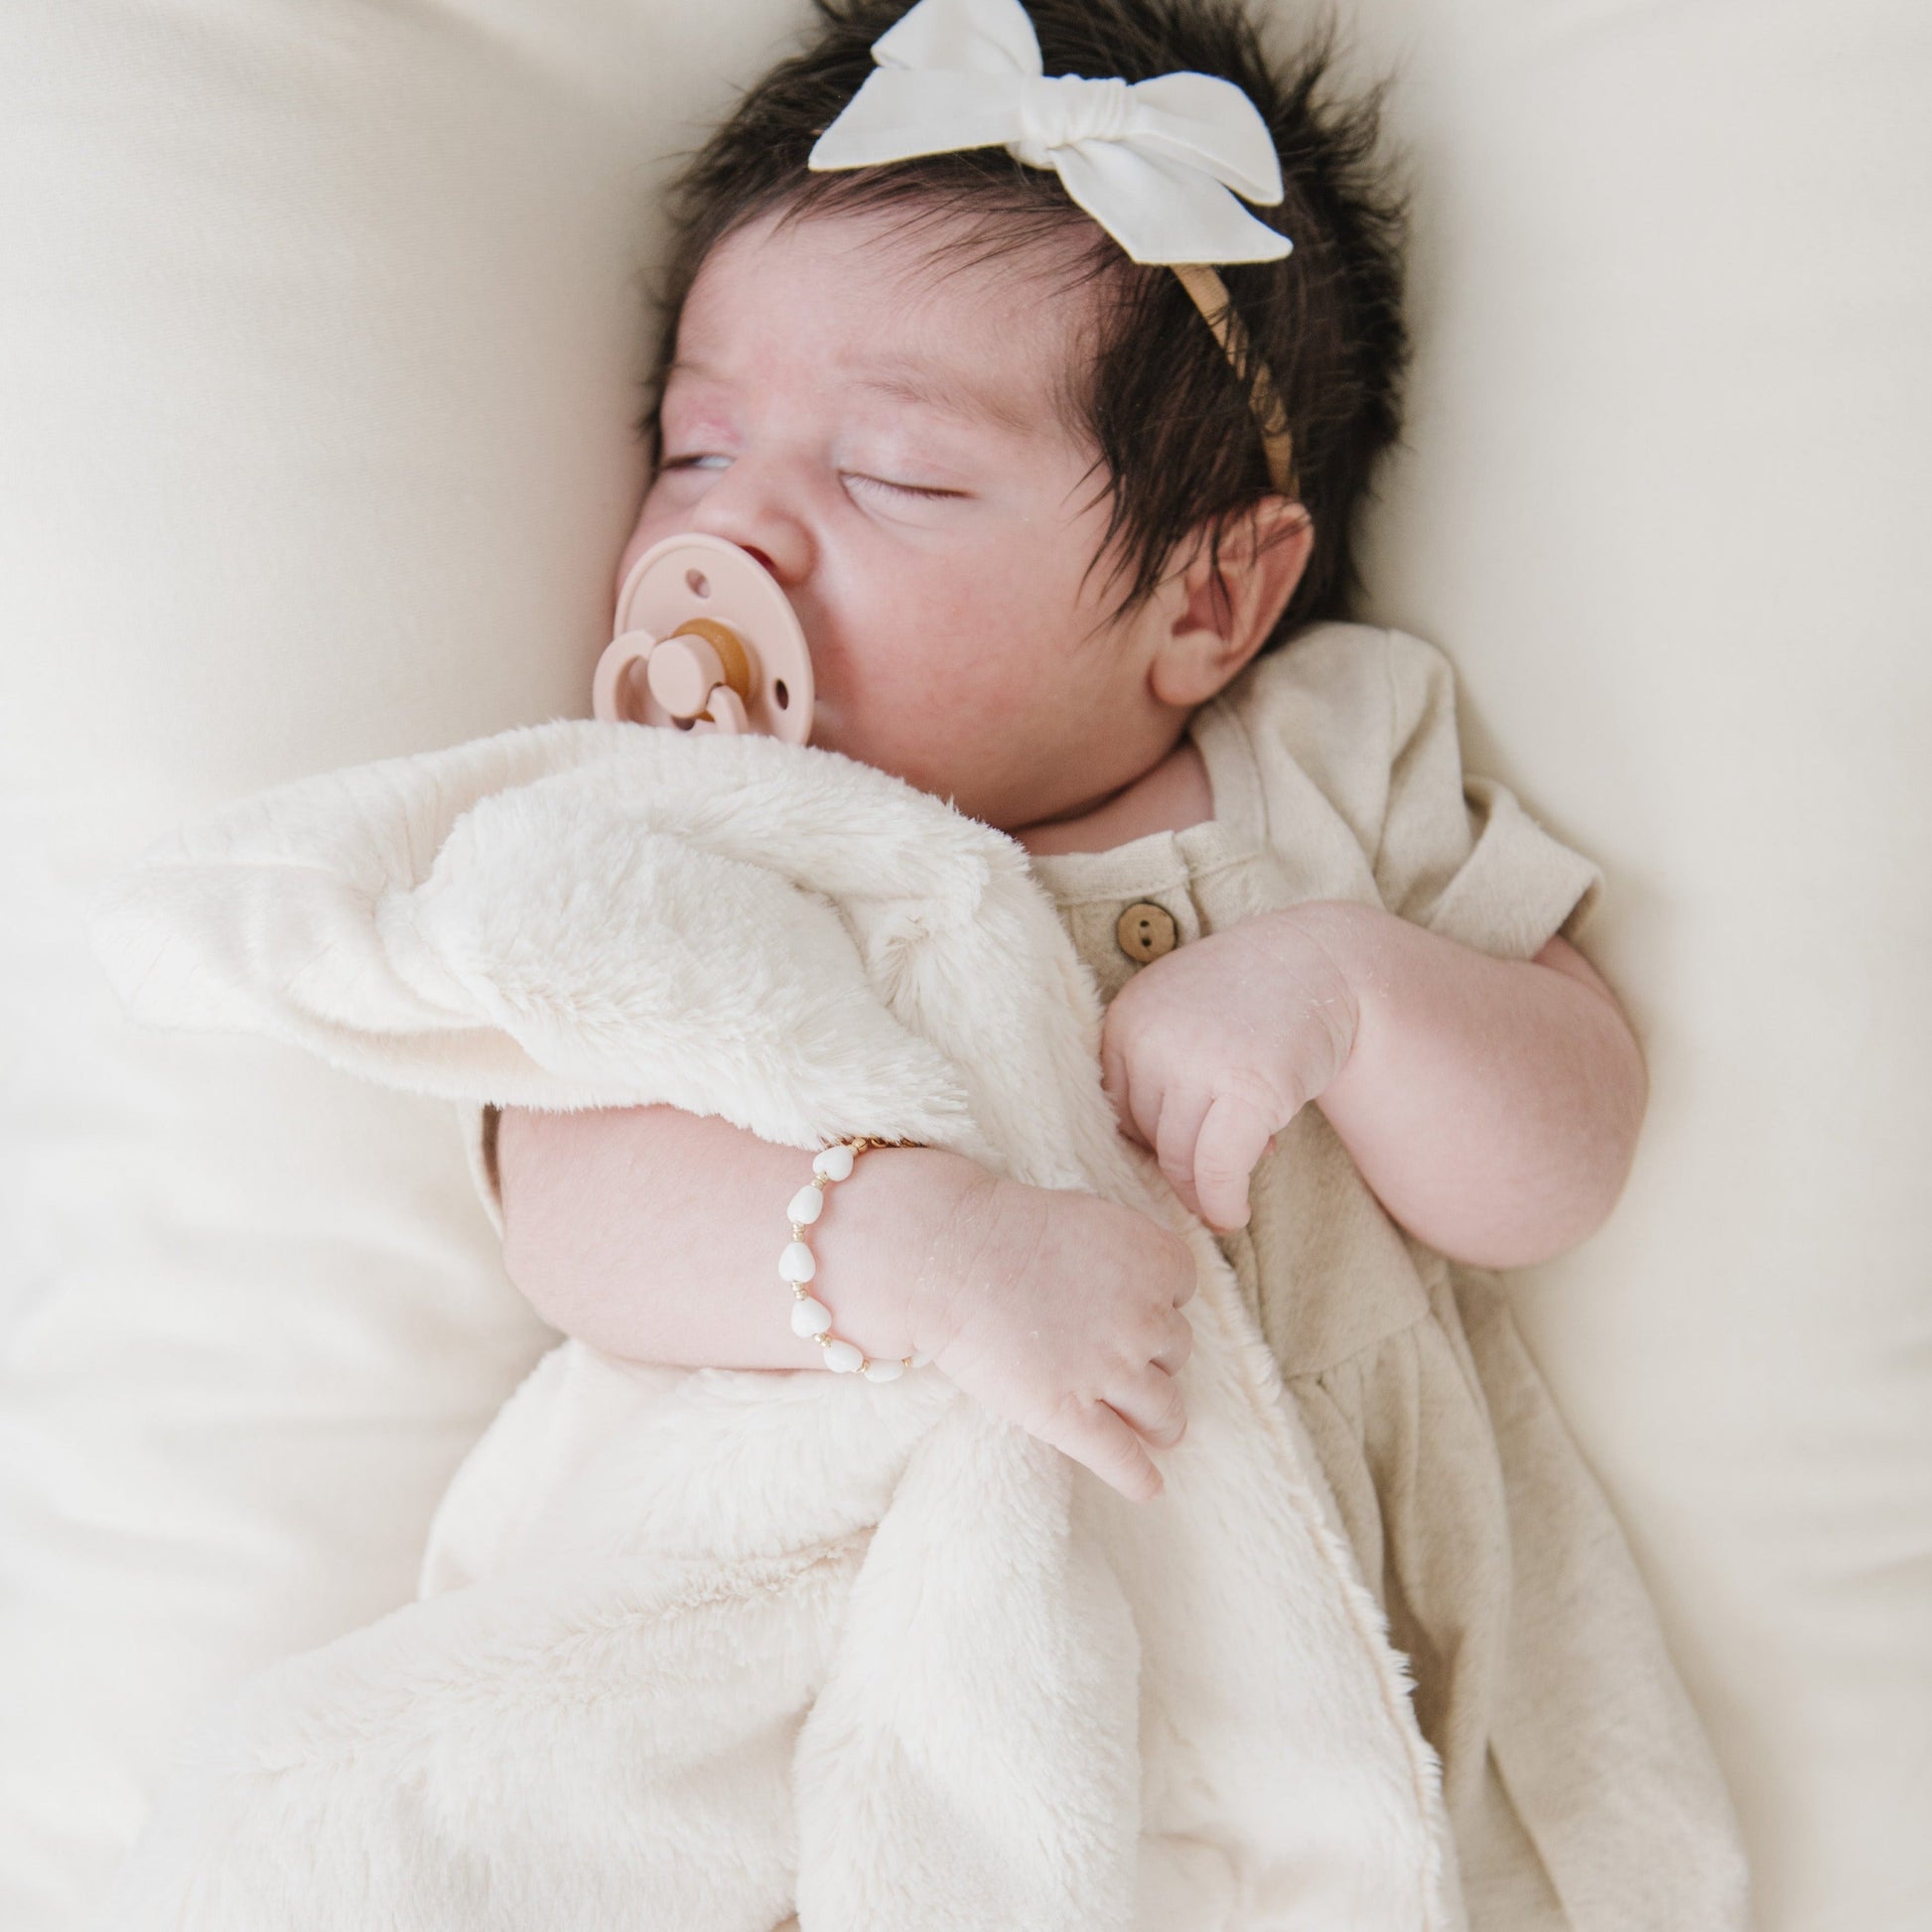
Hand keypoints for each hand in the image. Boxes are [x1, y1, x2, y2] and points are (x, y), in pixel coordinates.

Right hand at [908, 1170, 1197, 1503]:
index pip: (1182, 1294)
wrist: (948, 1256)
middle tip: (1125, 1362)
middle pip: (1176, 1352)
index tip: (1130, 1309)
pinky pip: (1121, 1457)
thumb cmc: (1005, 1229)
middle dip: (1153, 1358)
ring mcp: (1112, 1371)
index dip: (1156, 1303)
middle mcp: (1146, 1318)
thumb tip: (1141, 1294)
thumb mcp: (1090, 1221)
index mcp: (1155, 1261)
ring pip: (1165, 1410)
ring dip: (1162, 1421)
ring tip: (1155, 1431)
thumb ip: (1125, 1259)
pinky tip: (1147, 1487)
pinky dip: (1138, 1477)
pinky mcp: (1071, 1415)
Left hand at [1100, 908, 1359, 1231]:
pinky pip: (1218, 1171)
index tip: (1181, 1151)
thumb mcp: (1181, 1014)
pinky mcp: (1247, 1089)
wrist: (1322, 961)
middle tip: (1213, 1175)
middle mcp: (1150, 1039)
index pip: (1118, 1109)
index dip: (1150, 1140)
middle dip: (1180, 1165)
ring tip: (1228, 1191)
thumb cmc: (1249, 998)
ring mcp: (1196, 1062)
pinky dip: (1223, 1204)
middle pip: (1147, 1137)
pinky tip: (1236, 1214)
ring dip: (1203, 1191)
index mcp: (1126, 1018)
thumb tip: (1156, 1163)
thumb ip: (1156, 1071)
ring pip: (1179, 1160)